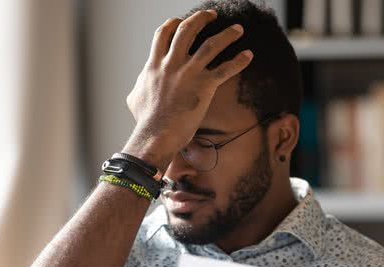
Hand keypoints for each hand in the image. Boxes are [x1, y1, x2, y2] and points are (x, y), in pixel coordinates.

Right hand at [123, 10, 253, 169]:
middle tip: (212, 15)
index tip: (180, 20)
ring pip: (211, 45)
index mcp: (154, 65)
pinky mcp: (204, 86)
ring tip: (238, 29)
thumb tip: (138, 86)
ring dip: (227, 34)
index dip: (173, 23)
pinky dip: (238, 61)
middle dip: (201, 18)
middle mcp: (172, 64)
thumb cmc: (145, 121)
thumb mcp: (135, 98)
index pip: (163, 34)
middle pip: (188, 30)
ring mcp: (189, 73)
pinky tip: (248, 55)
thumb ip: (139, 86)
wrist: (156, 134)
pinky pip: (225, 69)